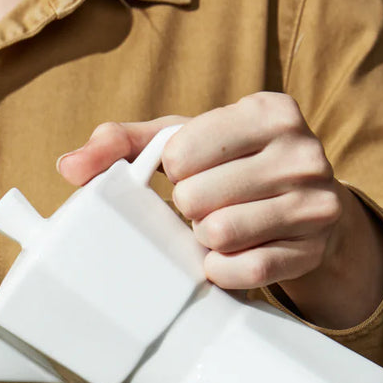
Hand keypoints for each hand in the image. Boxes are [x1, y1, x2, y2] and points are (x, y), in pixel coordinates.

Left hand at [58, 93, 382, 328]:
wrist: (311, 210)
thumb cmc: (234, 167)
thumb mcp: (186, 141)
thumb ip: (123, 143)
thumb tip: (68, 167)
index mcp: (269, 110)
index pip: (180, 152)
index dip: (174, 171)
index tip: (191, 172)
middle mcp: (302, 151)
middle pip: (196, 197)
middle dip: (190, 208)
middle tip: (208, 205)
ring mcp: (314, 203)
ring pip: (220, 234)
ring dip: (204, 239)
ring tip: (218, 228)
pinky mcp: (312, 250)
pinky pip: (245, 270)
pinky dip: (222, 271)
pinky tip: (225, 258)